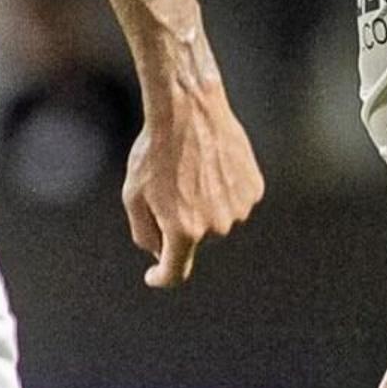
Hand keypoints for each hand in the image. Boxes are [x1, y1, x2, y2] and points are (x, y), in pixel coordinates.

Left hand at [124, 92, 263, 288]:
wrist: (189, 109)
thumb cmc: (155, 152)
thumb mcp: (133, 195)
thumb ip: (144, 233)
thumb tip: (160, 252)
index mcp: (184, 230)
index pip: (175, 272)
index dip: (161, 277)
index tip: (154, 275)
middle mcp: (216, 226)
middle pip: (193, 240)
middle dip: (178, 224)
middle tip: (167, 188)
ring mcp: (238, 209)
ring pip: (214, 221)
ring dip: (201, 207)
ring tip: (189, 173)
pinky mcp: (253, 190)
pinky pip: (233, 203)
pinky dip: (221, 193)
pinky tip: (210, 168)